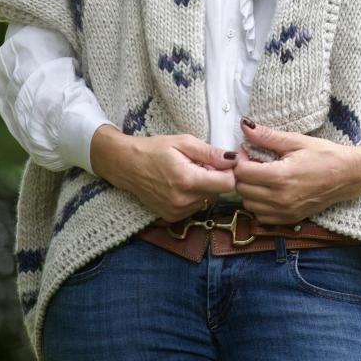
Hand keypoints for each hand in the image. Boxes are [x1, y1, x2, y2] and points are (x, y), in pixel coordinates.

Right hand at [90, 125, 236, 221]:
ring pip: (207, 201)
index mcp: (188, 180)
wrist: (127, 165)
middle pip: (218, 193)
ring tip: (188, 172)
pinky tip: (181, 184)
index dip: (229, 171)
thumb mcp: (183, 142)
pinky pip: (195, 207)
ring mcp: (177, 212)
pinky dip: (194, 196)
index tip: (223, 161)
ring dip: (205, 188)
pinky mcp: (172, 217)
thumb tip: (233, 159)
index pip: (227, 184)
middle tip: (201, 163)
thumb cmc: (155, 149)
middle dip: (216, 178)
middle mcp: (183, 201)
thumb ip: (209, 152)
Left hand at [233, 119, 360, 223]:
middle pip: (242, 189)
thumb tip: (244, 125)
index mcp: (281, 177)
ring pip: (249, 204)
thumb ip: (267, 136)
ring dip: (249, 189)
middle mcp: (280, 199)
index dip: (240, 159)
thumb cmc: (324, 154)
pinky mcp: (290, 219)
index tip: (247, 150)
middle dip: (243, 173)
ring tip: (261, 174)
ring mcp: (285, 212)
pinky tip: (268, 190)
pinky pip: (262, 216)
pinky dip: (259, 204)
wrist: (348, 175)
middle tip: (253, 160)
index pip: (242, 172)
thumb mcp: (295, 141)